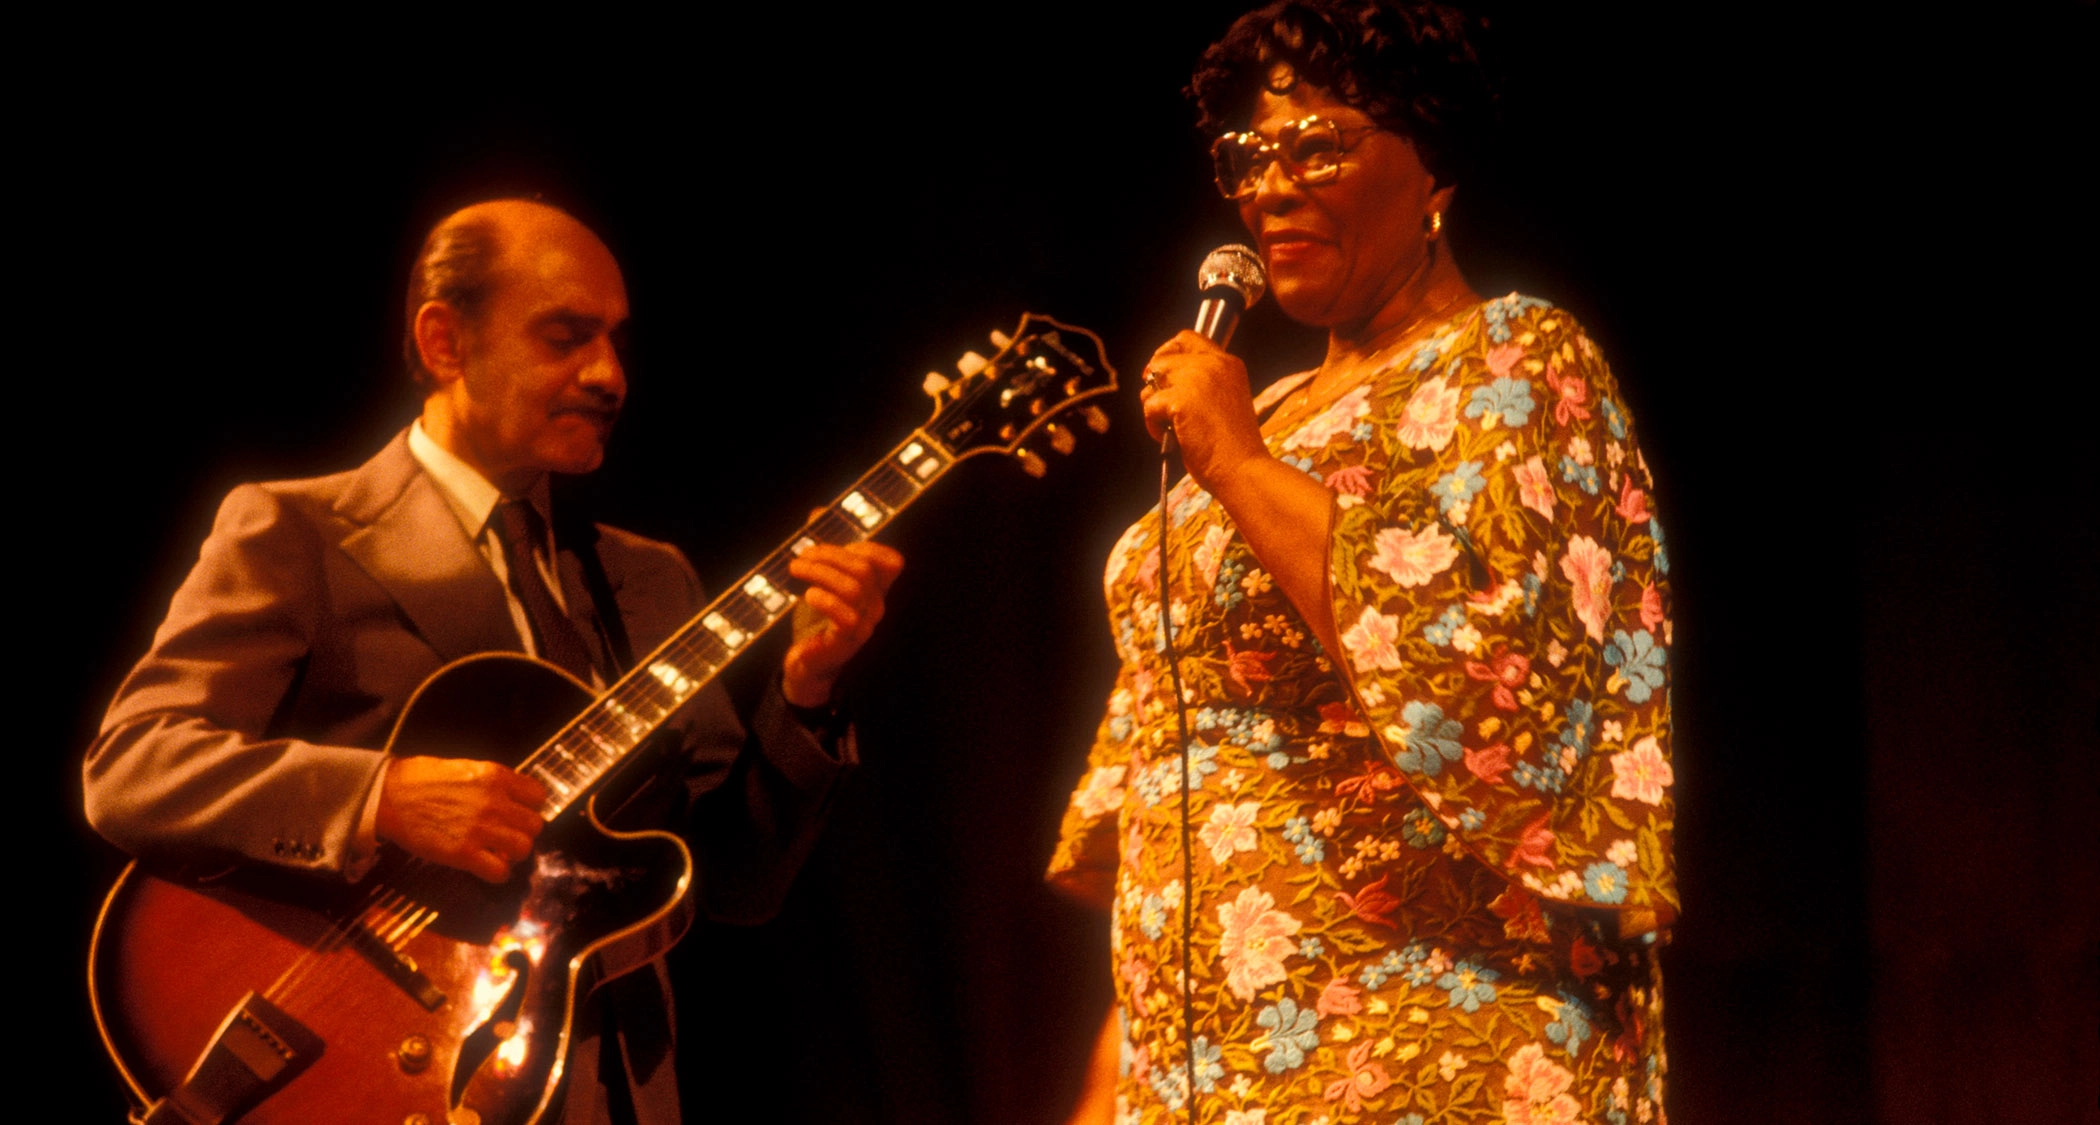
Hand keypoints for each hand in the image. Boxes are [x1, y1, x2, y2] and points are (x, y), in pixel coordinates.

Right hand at [376, 756, 546, 882]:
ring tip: (499, 853)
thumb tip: (510, 796)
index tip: (517, 813)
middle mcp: (495, 802)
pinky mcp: (464, 853)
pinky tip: (488, 868)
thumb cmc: (421, 779)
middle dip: (523, 832)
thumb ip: (492, 782)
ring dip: (514, 854)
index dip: (529, 807)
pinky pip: (500, 871)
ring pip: (524, 848)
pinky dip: (499, 874)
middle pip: (535, 825)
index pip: (538, 796)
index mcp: (496, 776)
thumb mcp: (465, 768)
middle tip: (507, 836)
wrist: (388, 795)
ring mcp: (481, 828)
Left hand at [782, 537, 904, 706]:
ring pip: (854, 588)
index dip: (868, 547)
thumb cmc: (815, 617)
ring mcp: (865, 624)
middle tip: (802, 554)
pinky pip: (847, 617)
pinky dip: (826, 601)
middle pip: (864, 569)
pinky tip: (809, 594)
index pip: (891, 562)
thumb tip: (818, 512)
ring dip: (821, 573)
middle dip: (830, 555)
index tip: (837, 541)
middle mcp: (875, 605)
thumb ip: (823, 546)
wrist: (806, 661)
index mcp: (874, 588)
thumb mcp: (819, 578)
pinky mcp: (848, 641)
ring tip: (796, 568)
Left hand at [1138, 330, 1273, 494]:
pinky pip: (1149, 405)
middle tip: (1159, 406)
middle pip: (1163, 358)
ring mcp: (1197, 379)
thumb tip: (1158, 376)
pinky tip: (1170, 437)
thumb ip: (1201, 383)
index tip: (1160, 372)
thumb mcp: (1224, 400)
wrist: (1242, 469)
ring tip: (1170, 428)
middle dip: (1155, 381)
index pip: (1188, 338)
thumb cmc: (1233, 446)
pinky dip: (1153, 425)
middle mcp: (1214, 364)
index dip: (1168, 351)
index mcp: (1228, 363)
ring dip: (1153, 405)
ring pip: (1153, 381)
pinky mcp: (1181, 400)